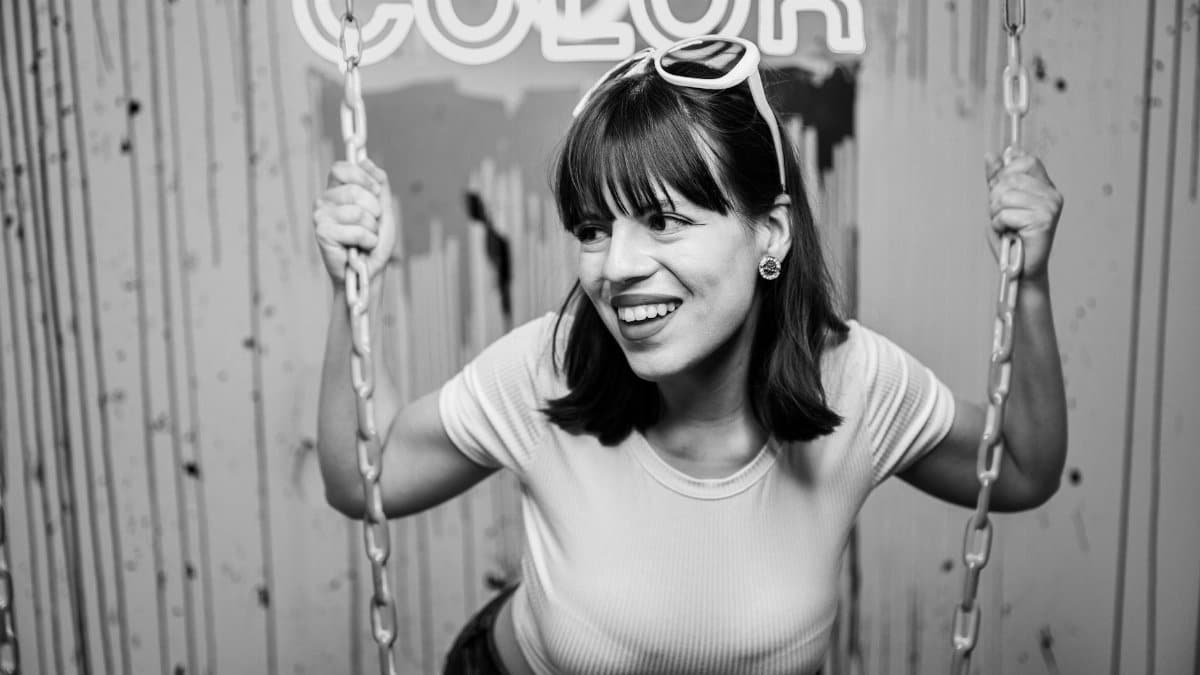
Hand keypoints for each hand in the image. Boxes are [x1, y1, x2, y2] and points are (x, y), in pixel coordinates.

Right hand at [312, 157, 395, 284]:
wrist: (370, 271)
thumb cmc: (374, 242)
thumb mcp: (383, 208)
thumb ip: (379, 184)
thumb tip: (366, 160)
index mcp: (336, 190)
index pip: (342, 168)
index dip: (362, 177)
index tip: (375, 193)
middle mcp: (324, 200)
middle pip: (355, 190)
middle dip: (374, 211)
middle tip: (371, 225)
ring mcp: (320, 216)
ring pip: (358, 212)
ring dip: (372, 229)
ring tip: (366, 238)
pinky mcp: (322, 233)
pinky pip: (356, 230)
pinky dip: (367, 241)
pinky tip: (361, 248)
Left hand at [983, 147, 1063, 280]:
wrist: (1021, 268)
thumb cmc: (1011, 237)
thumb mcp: (1000, 203)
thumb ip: (997, 179)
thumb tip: (991, 156)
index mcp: (1045, 187)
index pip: (1026, 161)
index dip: (1006, 172)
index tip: (1001, 189)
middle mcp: (1052, 194)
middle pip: (1010, 177)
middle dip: (996, 197)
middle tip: (1003, 215)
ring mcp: (1049, 207)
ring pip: (1005, 196)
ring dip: (996, 214)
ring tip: (1006, 226)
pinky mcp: (1043, 221)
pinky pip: (1005, 214)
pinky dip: (999, 225)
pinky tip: (1009, 233)